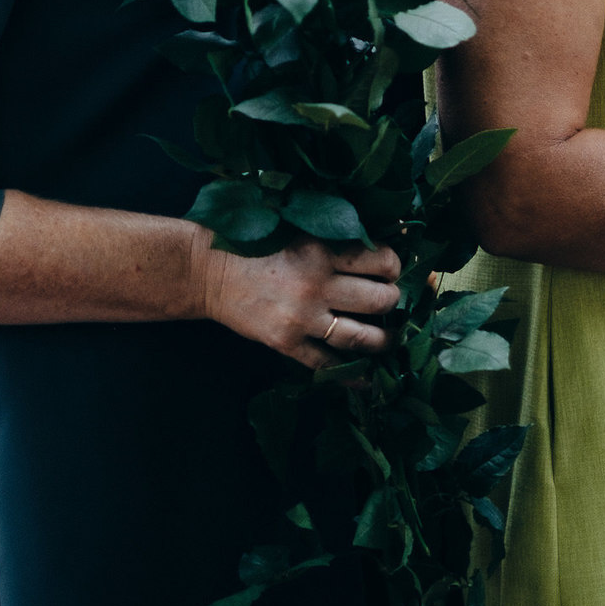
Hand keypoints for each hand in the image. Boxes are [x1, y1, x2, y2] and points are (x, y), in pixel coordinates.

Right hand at [193, 232, 400, 369]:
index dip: (394, 267)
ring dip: (383, 341)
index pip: (382, 261)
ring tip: (389, 339)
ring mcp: (302, 317)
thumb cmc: (255, 244)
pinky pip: (327, 364)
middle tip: (389, 302)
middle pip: (379, 300)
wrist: (210, 272)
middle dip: (391, 302)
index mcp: (322, 250)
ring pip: (361, 337)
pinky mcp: (287, 342)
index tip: (391, 271)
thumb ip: (332, 237)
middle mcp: (317, 284)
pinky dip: (351, 374)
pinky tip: (366, 377)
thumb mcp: (297, 229)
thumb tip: (378, 244)